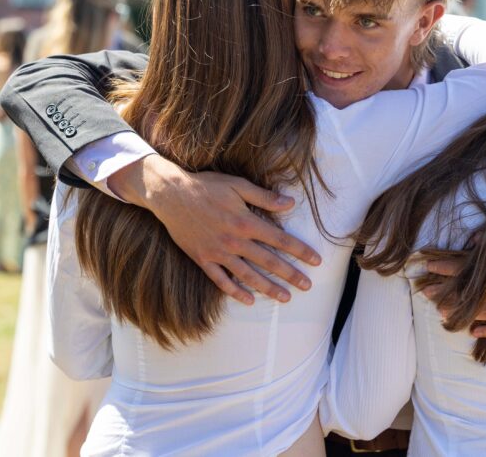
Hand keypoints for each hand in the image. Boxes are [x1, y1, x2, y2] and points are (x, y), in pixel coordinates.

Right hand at [108, 155, 321, 304]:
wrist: (170, 194)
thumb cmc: (206, 186)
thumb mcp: (237, 185)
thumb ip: (264, 197)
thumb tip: (291, 203)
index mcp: (246, 222)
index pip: (280, 240)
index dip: (300, 251)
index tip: (316, 261)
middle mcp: (234, 241)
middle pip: (268, 262)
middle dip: (290, 275)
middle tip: (307, 286)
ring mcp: (218, 253)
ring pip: (248, 276)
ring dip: (268, 288)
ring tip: (285, 298)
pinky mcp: (203, 259)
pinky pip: (221, 280)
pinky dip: (235, 292)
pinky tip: (249, 300)